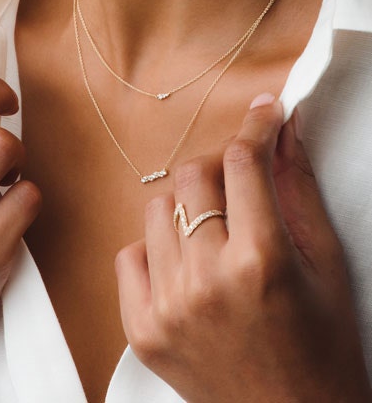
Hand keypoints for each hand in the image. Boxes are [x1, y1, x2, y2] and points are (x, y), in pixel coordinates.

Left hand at [116, 95, 370, 401]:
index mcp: (261, 261)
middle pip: (190, 176)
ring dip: (186, 209)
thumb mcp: (325, 263)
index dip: (254, 128)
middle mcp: (206, 280)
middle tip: (236, 183)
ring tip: (213, 237)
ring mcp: (167, 306)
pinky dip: (155, 250)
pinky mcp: (141, 329)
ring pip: (156, 209)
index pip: (243, 162)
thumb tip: (282, 132)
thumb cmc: (321, 344)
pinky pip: (130, 253)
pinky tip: (185, 268)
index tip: (263, 112)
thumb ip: (298, 189)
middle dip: (217, 168)